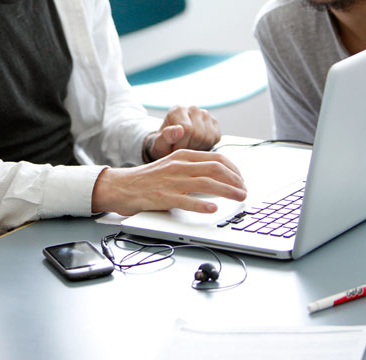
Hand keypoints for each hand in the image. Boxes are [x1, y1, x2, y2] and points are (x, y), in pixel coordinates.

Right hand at [91, 149, 245, 215]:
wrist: (121, 186)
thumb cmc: (148, 179)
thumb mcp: (172, 166)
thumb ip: (192, 168)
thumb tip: (217, 176)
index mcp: (182, 156)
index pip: (216, 158)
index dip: (234, 169)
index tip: (242, 179)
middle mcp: (178, 166)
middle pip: (215, 169)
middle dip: (235, 180)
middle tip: (244, 191)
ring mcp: (171, 181)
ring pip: (206, 183)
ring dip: (227, 191)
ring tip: (239, 198)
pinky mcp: (163, 197)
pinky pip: (186, 200)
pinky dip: (202, 205)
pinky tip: (213, 209)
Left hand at [145, 105, 220, 161]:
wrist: (172, 145)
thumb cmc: (165, 145)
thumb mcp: (160, 144)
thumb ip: (166, 137)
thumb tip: (179, 129)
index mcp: (177, 110)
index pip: (187, 129)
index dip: (182, 145)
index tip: (174, 149)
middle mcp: (193, 109)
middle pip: (199, 134)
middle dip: (190, 147)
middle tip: (182, 149)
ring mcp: (205, 115)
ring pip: (208, 137)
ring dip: (199, 148)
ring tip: (188, 147)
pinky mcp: (214, 123)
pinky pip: (216, 138)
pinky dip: (208, 146)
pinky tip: (197, 145)